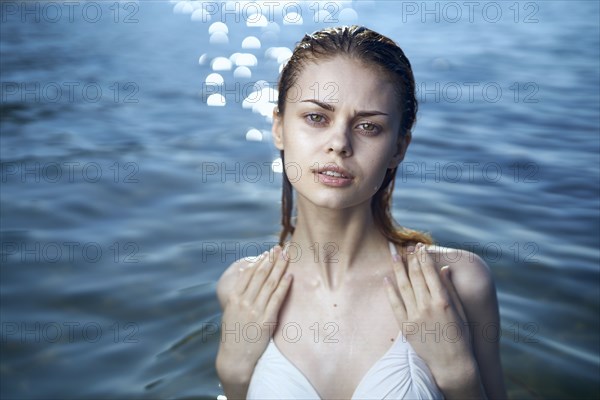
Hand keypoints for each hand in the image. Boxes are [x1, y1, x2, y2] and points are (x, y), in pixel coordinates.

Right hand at [217, 245, 292, 381]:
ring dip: (279, 268)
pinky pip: (277, 299)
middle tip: (280, 248)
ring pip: (270, 284)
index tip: (267, 252)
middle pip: (260, 275)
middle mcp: (243, 302)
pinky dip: (284, 286)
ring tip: (287, 256)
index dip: (259, 262)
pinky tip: (290, 276)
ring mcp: (255, 311)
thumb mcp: (230, 313)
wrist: (235, 358)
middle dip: (271, 260)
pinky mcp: (266, 321)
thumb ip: (237, 297)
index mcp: (233, 298)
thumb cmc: (234, 335)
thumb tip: (244, 281)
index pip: (248, 274)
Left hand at [383, 242, 479, 392]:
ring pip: (403, 287)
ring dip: (398, 270)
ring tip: (394, 256)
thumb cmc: (461, 337)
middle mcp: (428, 307)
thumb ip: (450, 289)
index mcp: (443, 301)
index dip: (424, 258)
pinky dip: (390, 291)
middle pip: (416, 277)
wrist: (452, 364)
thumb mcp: (461, 311)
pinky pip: (395, 305)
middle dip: (411, 259)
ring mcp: (415, 317)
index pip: (430, 273)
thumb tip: (444, 269)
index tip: (420, 248)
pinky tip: (386, 279)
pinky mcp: (406, 327)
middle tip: (405, 247)